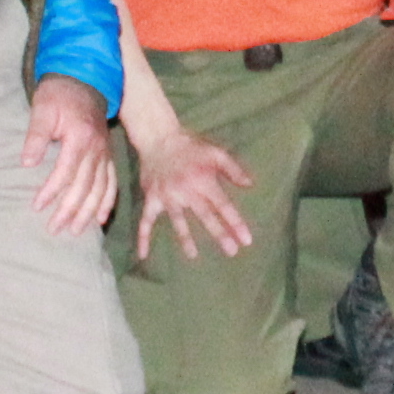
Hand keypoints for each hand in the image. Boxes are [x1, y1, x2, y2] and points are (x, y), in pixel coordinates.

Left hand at [24, 77, 116, 234]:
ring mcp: (105, 153)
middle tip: (54, 229)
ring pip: (100, 188)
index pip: (66, 172)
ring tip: (75, 230)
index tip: (37, 206)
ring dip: (88, 212)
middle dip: (70, 210)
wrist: (85, 80)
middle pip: (85, 186)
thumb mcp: (43, 108)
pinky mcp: (108, 155)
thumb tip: (27, 162)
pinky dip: (108, 202)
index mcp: (81, 137)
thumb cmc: (60, 94)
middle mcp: (97, 149)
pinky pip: (112, 182)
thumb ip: (36, 135)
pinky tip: (101, 219)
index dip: (52, 191)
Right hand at [130, 127, 255, 262]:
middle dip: (219, 234)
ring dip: (185, 239)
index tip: (246, 239)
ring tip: (193, 256)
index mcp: (203, 180)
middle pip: (204, 216)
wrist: (159, 137)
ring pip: (177, 221)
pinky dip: (142, 238)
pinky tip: (143, 255)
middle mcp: (186, 190)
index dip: (235, 223)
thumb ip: (233, 169)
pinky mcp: (151, 198)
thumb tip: (250, 185)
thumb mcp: (216, 152)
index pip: (223, 205)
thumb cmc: (191, 146)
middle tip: (232, 252)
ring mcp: (167, 196)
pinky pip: (145, 221)